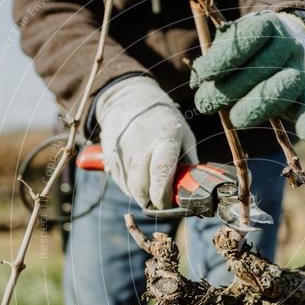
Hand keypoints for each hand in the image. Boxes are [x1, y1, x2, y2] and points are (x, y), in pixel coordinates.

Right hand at [95, 76, 197, 209]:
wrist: (129, 100)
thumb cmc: (164, 120)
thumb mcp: (184, 134)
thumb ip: (189, 161)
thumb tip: (194, 188)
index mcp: (164, 138)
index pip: (161, 174)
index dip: (164, 196)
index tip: (169, 204)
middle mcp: (140, 146)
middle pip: (142, 188)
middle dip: (153, 202)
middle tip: (162, 203)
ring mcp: (122, 152)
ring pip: (130, 189)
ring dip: (142, 196)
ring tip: (152, 188)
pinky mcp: (110, 157)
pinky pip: (121, 182)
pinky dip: (131, 187)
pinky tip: (139, 177)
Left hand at [191, 11, 304, 140]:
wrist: (277, 47)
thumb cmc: (242, 50)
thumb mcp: (225, 44)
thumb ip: (214, 59)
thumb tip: (199, 80)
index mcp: (267, 25)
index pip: (250, 36)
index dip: (225, 56)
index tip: (203, 74)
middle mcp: (287, 45)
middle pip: (263, 66)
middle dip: (230, 89)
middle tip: (206, 104)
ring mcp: (298, 69)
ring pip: (284, 87)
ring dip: (256, 107)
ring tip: (232, 119)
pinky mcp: (303, 94)